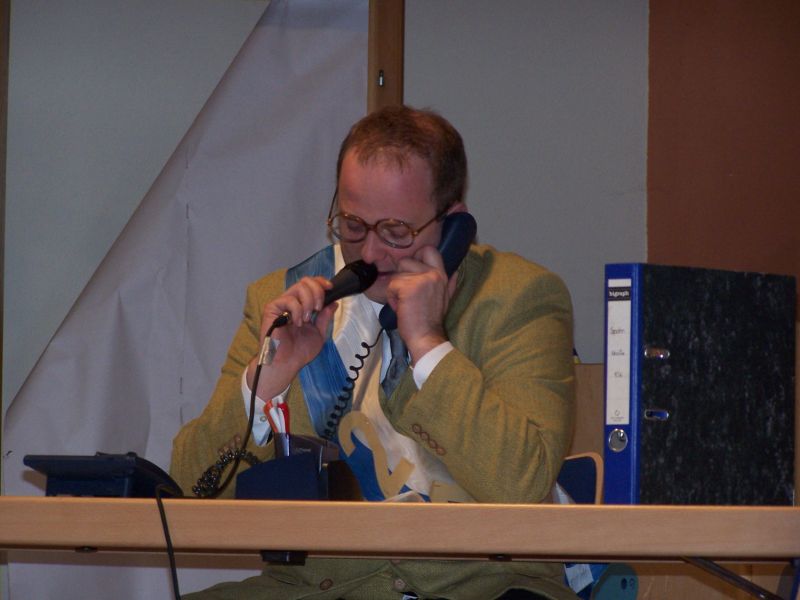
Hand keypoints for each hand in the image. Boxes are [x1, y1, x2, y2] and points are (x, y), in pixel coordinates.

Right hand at [246, 276, 336, 398]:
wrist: (286, 363)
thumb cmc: (299, 352)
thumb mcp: (319, 333)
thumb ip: (325, 317)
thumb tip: (333, 303)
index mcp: (301, 306)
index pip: (310, 285)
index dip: (321, 282)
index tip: (331, 288)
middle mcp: (291, 302)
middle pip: (305, 281)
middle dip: (317, 291)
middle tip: (318, 308)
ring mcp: (281, 304)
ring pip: (299, 287)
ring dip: (309, 302)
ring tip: (307, 319)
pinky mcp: (272, 308)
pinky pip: (289, 300)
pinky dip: (298, 311)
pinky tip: (296, 323)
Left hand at [385, 245, 457, 362]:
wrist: (426, 337)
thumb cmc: (431, 320)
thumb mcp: (446, 298)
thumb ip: (450, 284)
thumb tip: (456, 271)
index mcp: (441, 275)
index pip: (429, 250)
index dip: (416, 256)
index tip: (412, 271)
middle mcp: (433, 274)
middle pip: (406, 260)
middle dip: (401, 275)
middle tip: (406, 291)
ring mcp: (421, 279)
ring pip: (397, 274)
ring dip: (395, 289)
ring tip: (404, 302)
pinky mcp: (408, 287)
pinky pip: (391, 285)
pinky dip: (391, 297)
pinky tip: (400, 307)